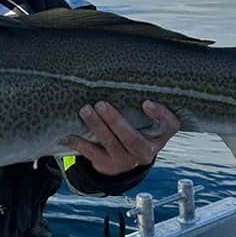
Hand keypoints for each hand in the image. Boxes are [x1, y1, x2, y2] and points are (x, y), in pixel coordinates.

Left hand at [60, 100, 179, 175]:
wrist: (124, 161)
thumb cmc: (135, 130)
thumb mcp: (144, 121)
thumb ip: (140, 106)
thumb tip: (123, 71)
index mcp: (158, 137)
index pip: (169, 126)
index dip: (160, 115)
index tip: (146, 102)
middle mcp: (145, 152)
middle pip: (132, 138)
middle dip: (115, 121)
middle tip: (101, 104)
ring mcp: (126, 161)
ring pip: (110, 144)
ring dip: (96, 126)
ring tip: (85, 110)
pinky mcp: (108, 166)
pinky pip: (92, 154)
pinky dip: (78, 142)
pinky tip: (66, 135)